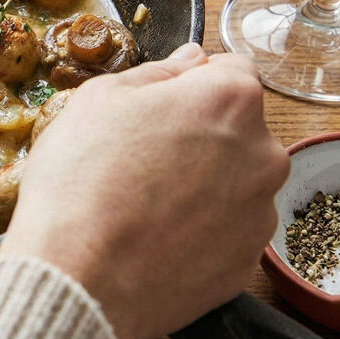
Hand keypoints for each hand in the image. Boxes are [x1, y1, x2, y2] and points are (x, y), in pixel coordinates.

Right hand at [0, 44, 288, 338]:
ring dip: (198, 179)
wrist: (78, 276)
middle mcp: (261, 153)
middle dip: (195, 131)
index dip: (189, 81)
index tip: (155, 103)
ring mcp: (257, 211)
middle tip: (138, 152)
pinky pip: (223, 227)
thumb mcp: (99, 99)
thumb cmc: (81, 178)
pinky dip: (196, 225)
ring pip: (231, 178)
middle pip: (234, 127)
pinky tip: (151, 231)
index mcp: (228, 100)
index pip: (230, 68)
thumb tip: (187, 62)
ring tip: (141, 198)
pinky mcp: (244, 259)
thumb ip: (155, 73)